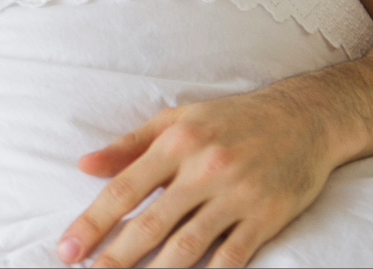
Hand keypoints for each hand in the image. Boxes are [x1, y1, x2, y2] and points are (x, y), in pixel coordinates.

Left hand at [59, 88, 343, 267]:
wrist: (303, 118)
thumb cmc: (230, 120)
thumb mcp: (175, 121)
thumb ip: (129, 146)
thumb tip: (85, 166)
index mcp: (176, 144)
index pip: (124, 190)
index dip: (93, 223)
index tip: (68, 249)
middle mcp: (204, 170)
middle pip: (152, 223)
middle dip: (117, 257)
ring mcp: (237, 196)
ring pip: (189, 245)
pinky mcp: (267, 216)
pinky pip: (233, 255)